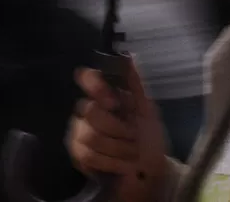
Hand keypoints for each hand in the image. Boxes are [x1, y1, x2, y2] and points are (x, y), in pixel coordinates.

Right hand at [65, 61, 170, 201]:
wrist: (151, 174)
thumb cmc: (150, 140)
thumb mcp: (148, 111)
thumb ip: (136, 85)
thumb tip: (128, 56)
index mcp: (105, 96)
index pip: (88, 78)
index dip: (96, 87)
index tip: (114, 102)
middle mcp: (88, 110)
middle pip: (90, 111)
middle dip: (117, 128)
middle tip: (134, 137)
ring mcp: (80, 132)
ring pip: (90, 135)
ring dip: (118, 148)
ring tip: (132, 154)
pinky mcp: (78, 155)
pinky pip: (88, 155)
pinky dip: (111, 162)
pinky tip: (123, 165)